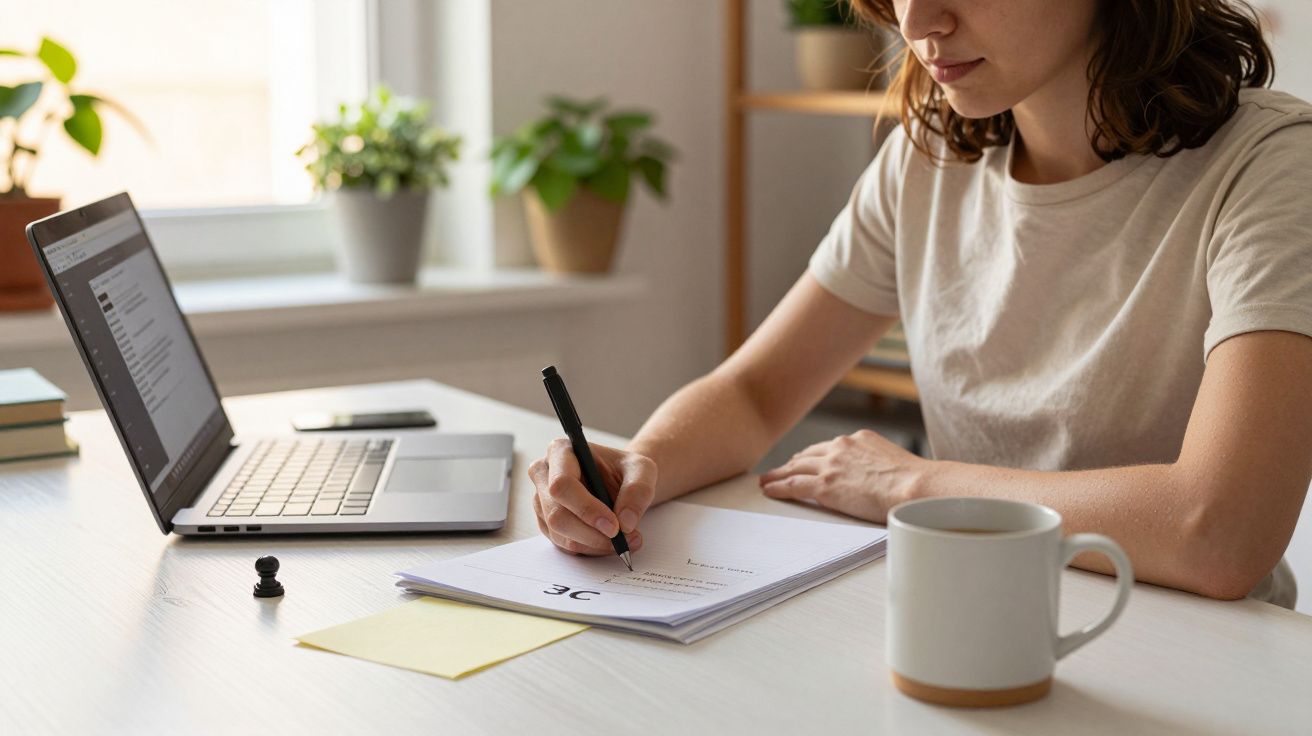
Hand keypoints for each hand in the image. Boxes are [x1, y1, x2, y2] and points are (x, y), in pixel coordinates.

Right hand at [527, 439, 655, 554]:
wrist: (620, 482)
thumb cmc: (625, 470)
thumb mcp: (642, 470)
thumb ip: (638, 490)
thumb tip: (626, 522)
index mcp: (560, 451)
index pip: (562, 484)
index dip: (586, 509)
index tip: (614, 526)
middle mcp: (544, 475)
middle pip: (557, 515)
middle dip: (592, 535)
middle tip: (623, 541)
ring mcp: (541, 501)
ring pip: (560, 534)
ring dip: (594, 545)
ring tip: (625, 542)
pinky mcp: (547, 523)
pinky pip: (564, 545)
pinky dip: (590, 549)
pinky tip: (609, 542)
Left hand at [758, 429, 924, 522]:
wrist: (913, 487)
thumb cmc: (913, 481)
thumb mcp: (892, 461)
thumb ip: (876, 464)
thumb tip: (877, 477)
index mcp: (859, 439)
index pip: (829, 447)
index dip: (814, 456)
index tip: (805, 460)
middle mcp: (841, 447)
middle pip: (808, 455)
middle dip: (794, 463)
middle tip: (783, 470)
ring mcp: (830, 465)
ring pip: (796, 468)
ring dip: (779, 474)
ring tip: (767, 480)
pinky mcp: (824, 485)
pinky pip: (793, 485)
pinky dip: (778, 487)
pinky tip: (769, 490)